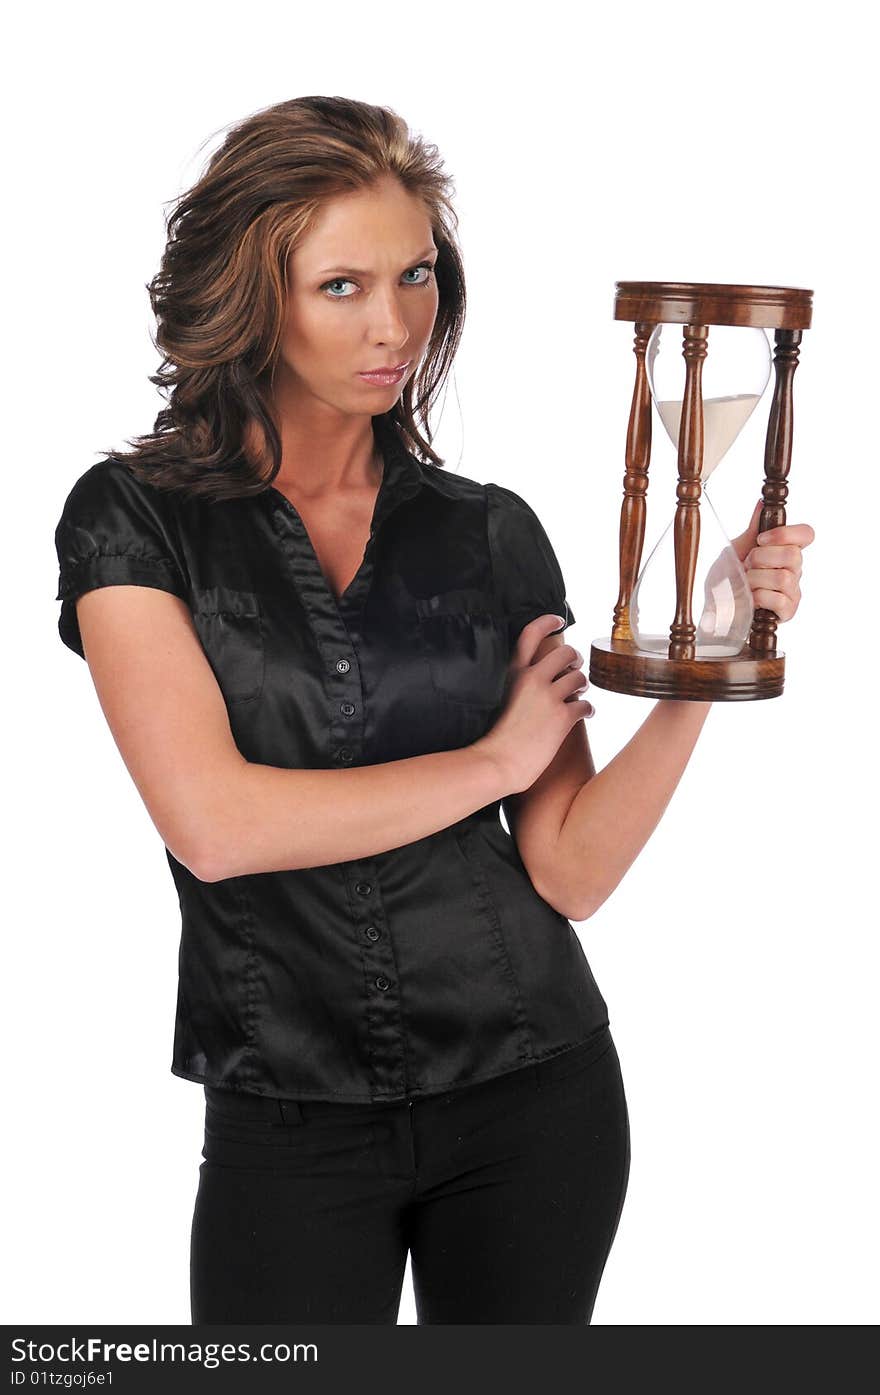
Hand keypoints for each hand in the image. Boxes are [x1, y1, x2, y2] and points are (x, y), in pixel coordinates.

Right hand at [476, 614, 590, 794]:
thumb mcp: (494, 699)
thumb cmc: (492, 737)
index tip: (559, 619)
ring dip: (584, 684)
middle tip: (576, 668)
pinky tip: (586, 714)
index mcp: (512, 672)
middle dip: (576, 659)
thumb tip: (534, 679)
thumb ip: (513, 685)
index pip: (531, 634)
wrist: (496, 762)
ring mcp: (548, 697)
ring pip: (580, 678)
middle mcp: (532, 679)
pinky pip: (586, 705)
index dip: (547, 621)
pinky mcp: (562, 717)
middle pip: (566, 653)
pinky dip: (589, 710)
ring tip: (580, 693)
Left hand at [731, 498, 815, 622]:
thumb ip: (753, 529)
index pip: (806, 534)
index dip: (786, 533)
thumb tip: (762, 504)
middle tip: (747, 566)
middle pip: (793, 554)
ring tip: (746, 584)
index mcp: (785, 550)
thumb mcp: (736, 549)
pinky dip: (759, 597)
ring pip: (783, 577)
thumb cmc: (729, 578)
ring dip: (756, 579)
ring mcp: (793, 591)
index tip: (761, 539)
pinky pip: (778, 599)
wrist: (716, 606)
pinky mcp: (787, 611)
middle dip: (761, 558)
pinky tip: (752, 600)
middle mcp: (794, 569)